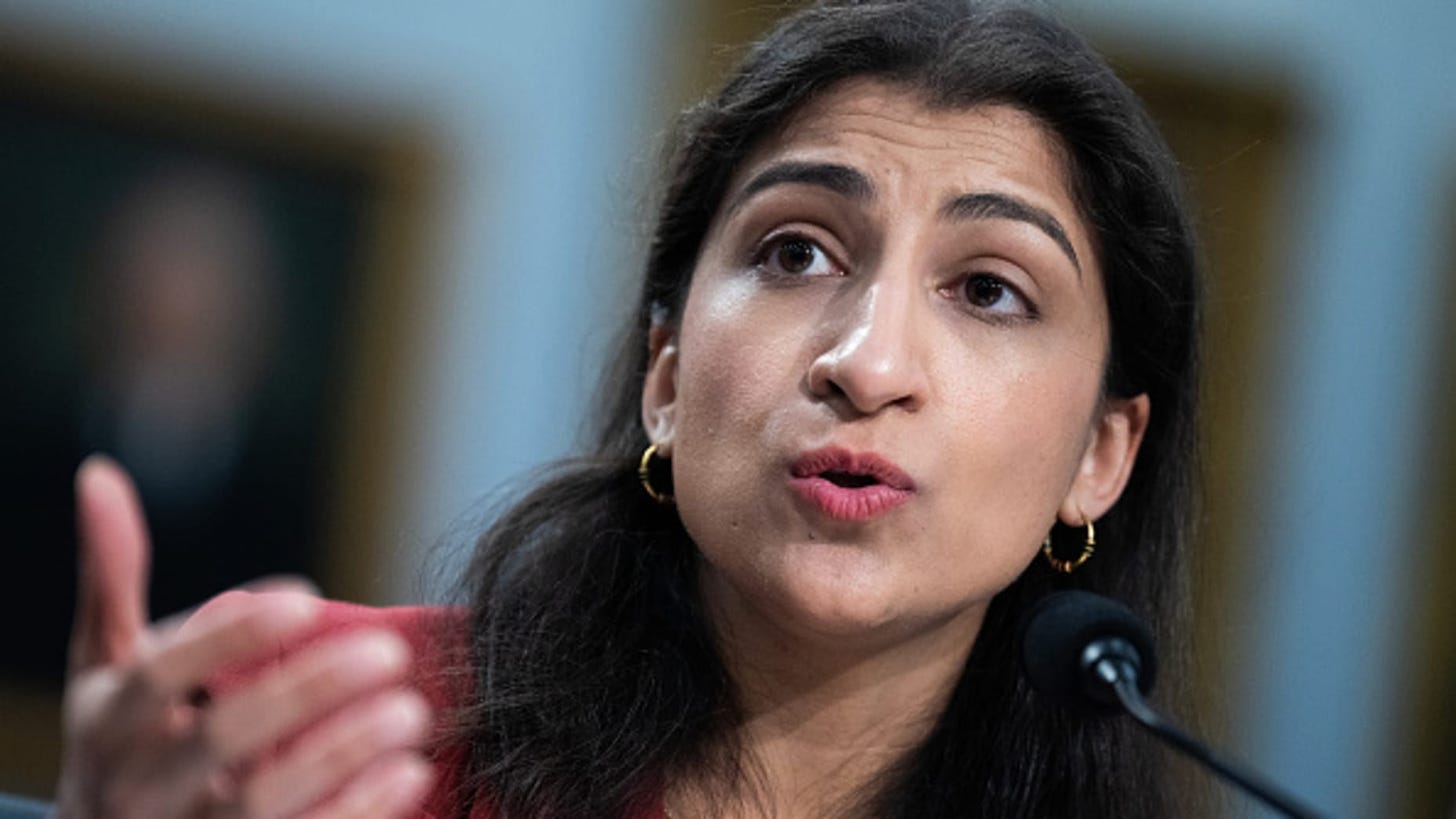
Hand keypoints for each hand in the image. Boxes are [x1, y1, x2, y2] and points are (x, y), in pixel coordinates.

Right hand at [53, 456, 435, 817]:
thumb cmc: (125, 731)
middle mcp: (136, 786)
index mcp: (108, 720)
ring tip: (414, 713)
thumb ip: (112, 575)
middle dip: (305, 694)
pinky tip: (410, 773)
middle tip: (389, 653)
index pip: (161, 676)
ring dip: (342, 757)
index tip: (307, 598)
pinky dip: (357, 813)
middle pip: (219, 740)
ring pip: (261, 805)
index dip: (229, 639)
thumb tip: (100, 476)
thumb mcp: (106, 659)